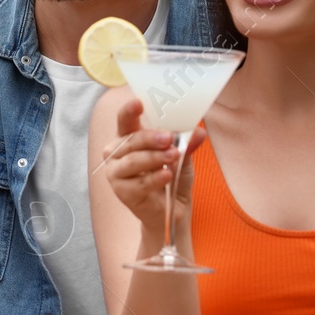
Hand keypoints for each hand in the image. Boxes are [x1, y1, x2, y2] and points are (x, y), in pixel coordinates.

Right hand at [103, 98, 203, 233]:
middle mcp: (116, 153)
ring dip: (155, 158)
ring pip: (133, 161)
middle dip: (150, 137)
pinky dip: (154, 178)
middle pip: (130, 140)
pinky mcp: (122, 193)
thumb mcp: (182, 157)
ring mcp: (116, 173)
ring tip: (174, 156)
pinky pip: (138, 183)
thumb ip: (186, 144)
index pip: (125, 120)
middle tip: (169, 138)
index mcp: (128, 138)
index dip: (129, 111)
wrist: (172, 211)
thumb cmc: (170, 178)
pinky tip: (167, 176)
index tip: (138, 103)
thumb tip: (199, 131)